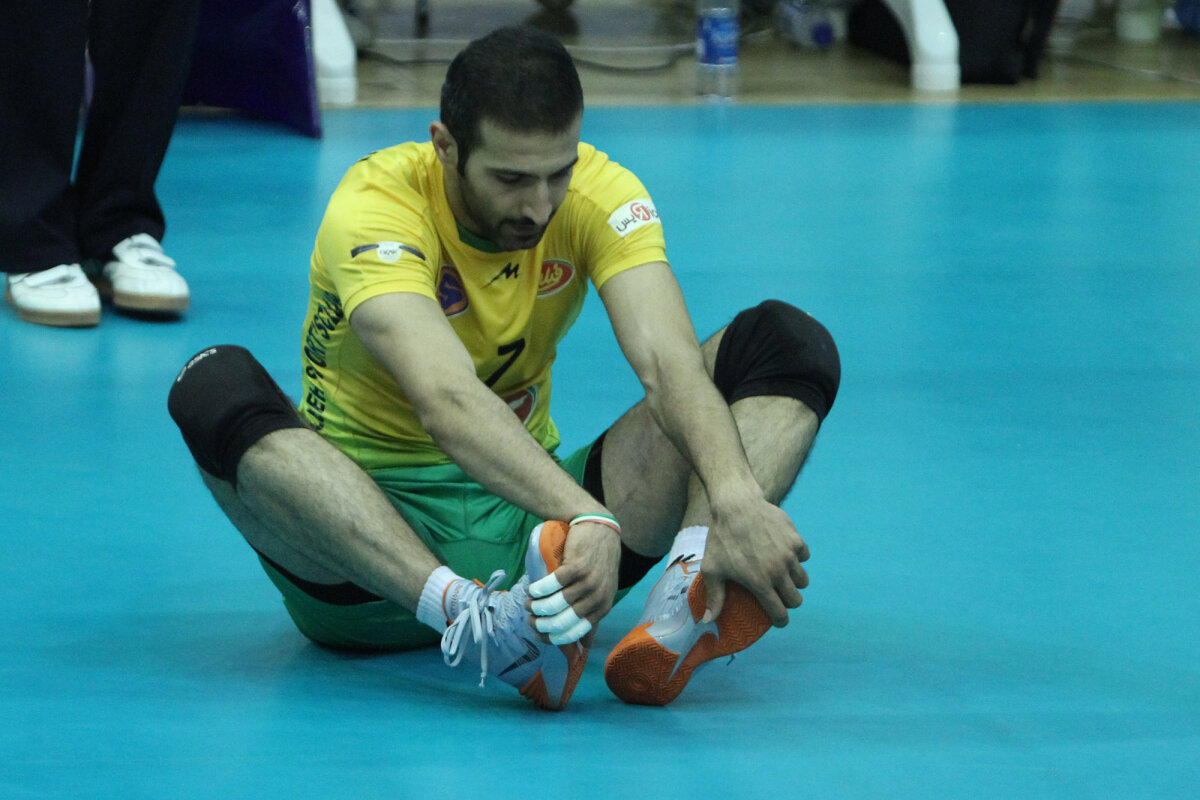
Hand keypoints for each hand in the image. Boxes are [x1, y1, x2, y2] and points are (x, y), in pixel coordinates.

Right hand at [527, 520, 620, 645]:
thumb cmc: (598, 563)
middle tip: (529, 618)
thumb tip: (584, 649)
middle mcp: (597, 597)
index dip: (552, 636)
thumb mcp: (602, 592)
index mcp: (603, 608)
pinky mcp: (577, 566)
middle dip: (540, 624)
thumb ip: (592, 617)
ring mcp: (588, 582)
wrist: (601, 529)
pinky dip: (538, 589)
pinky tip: (532, 588)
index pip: (574, 633)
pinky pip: (551, 585)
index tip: (537, 633)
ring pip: (554, 604)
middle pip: (561, 621)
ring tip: (528, 602)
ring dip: (535, 606)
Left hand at [699, 500, 809, 627]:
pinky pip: (804, 556)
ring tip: (783, 576)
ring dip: (794, 582)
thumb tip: (707, 621)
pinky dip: (797, 558)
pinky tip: (785, 554)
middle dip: (789, 602)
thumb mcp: (712, 568)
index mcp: (760, 583)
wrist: (737, 505)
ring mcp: (790, 554)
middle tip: (779, 596)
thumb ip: (714, 596)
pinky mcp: (796, 539)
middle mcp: (779, 571)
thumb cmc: (721, 538)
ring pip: (803, 579)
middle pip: (796, 599)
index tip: (778, 619)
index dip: (780, 620)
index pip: (780, 613)